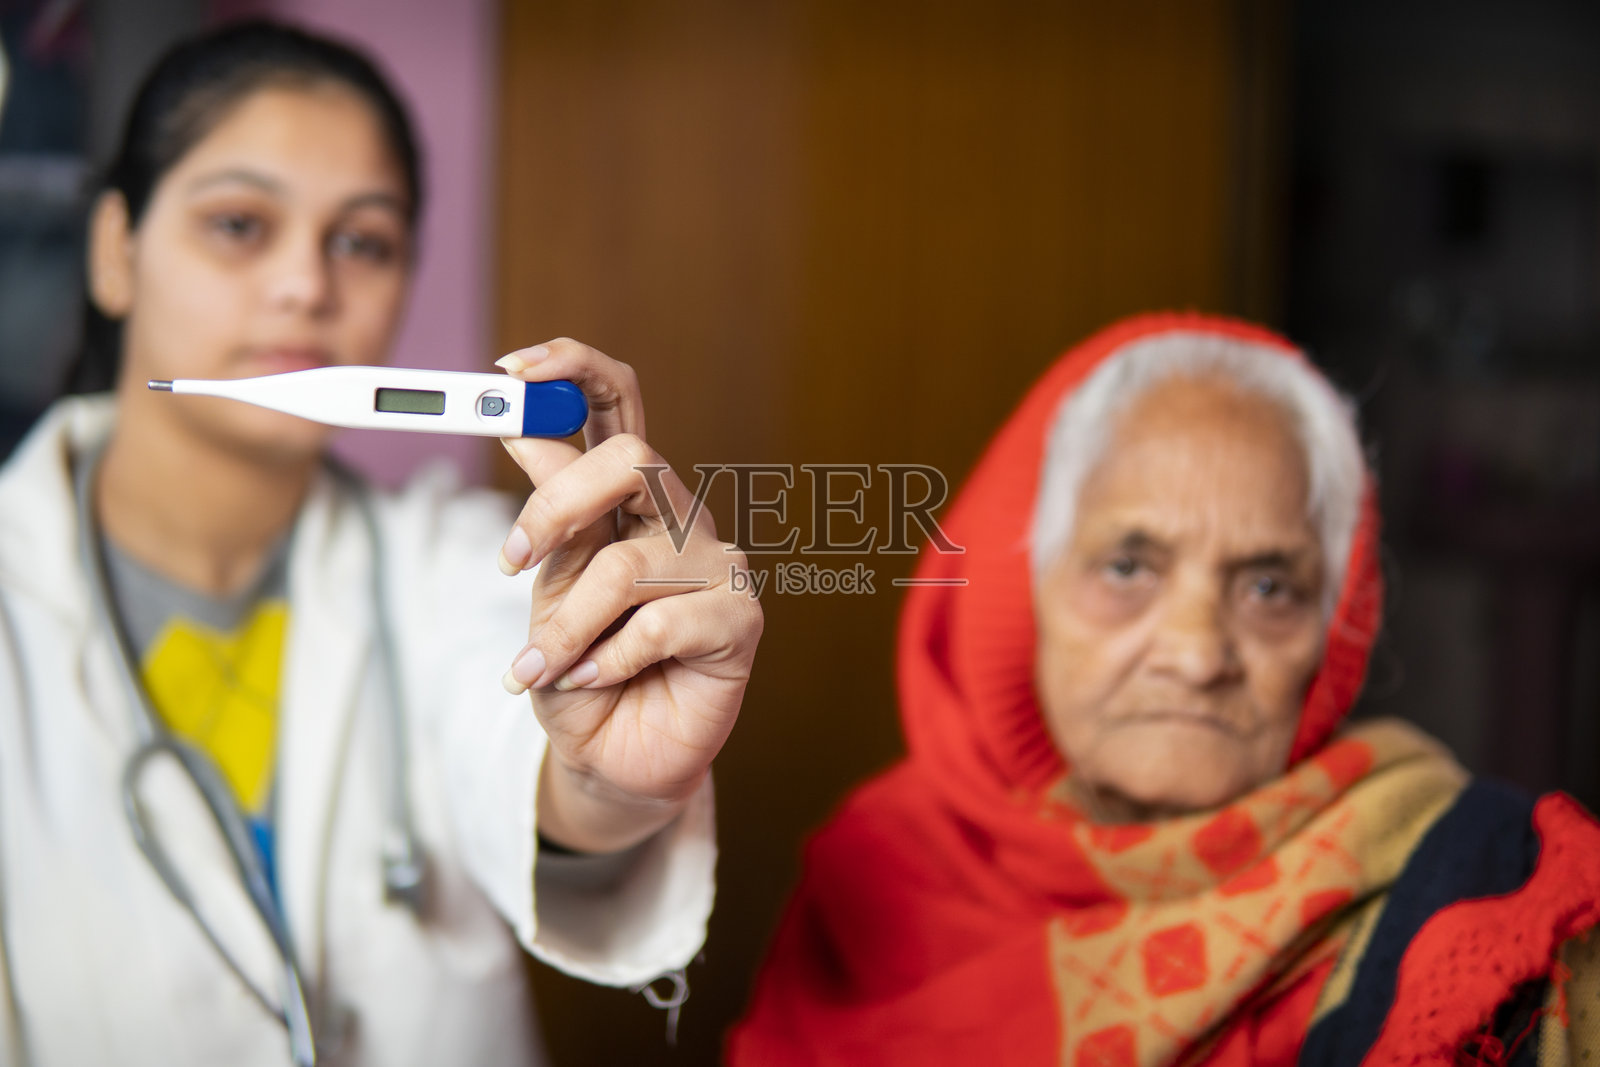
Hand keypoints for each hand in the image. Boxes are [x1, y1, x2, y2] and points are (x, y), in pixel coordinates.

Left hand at [494, 339, 762, 852]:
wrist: (609, 758)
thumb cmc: (578, 669)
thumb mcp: (545, 586)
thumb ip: (549, 513)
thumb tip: (524, 431)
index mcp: (628, 495)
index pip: (616, 401)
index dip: (569, 369)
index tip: (504, 374)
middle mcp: (677, 516)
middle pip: (633, 457)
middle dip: (556, 506)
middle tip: (510, 561)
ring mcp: (717, 563)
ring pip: (628, 563)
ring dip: (566, 627)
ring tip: (540, 668)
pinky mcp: (739, 620)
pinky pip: (660, 623)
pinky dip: (606, 660)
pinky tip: (594, 681)